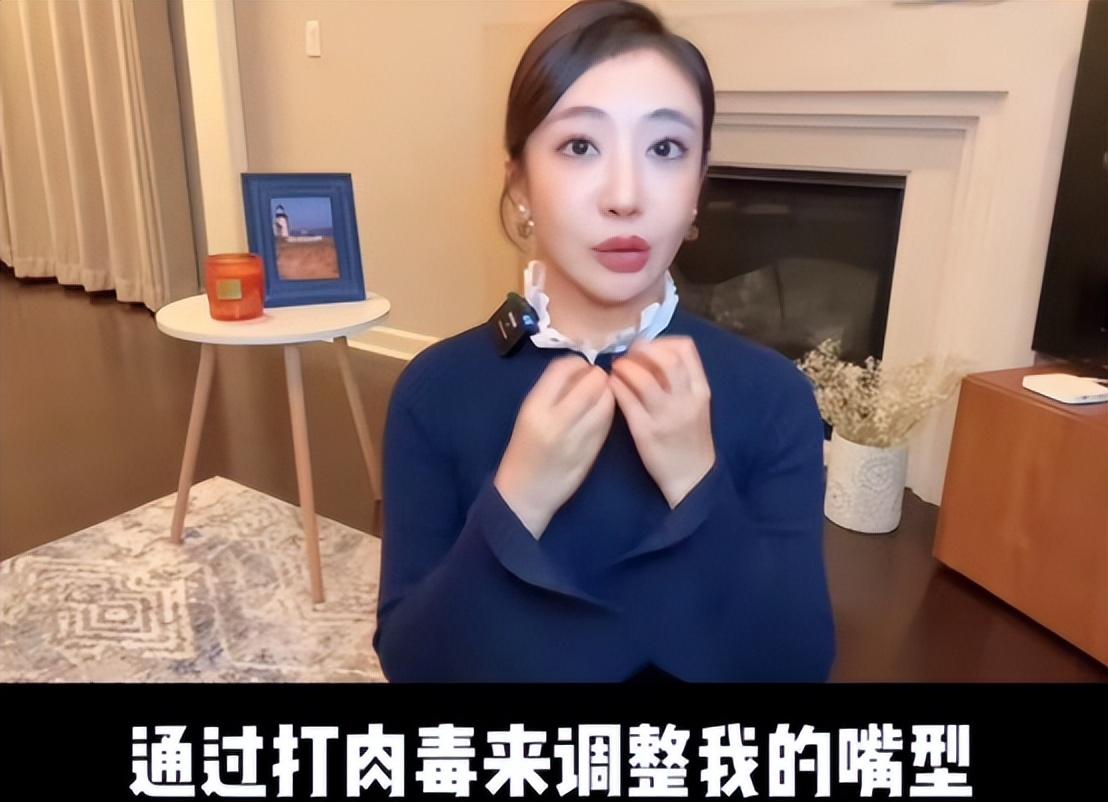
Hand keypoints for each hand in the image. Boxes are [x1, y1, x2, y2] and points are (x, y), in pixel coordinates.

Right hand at [494, 355, 615, 537]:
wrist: (525, 493)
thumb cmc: (524, 450)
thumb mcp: (529, 415)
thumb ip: (552, 392)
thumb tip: (581, 369)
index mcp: (535, 407)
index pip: (563, 369)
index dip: (578, 363)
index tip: (581, 367)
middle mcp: (556, 420)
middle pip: (590, 384)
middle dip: (599, 376)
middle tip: (599, 378)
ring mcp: (576, 437)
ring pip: (605, 402)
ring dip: (609, 393)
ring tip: (603, 394)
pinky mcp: (592, 451)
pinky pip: (608, 422)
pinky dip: (610, 411)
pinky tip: (604, 412)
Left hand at [609, 336, 715, 508]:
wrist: (693, 478)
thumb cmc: (691, 438)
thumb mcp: (697, 405)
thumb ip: (683, 380)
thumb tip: (653, 354)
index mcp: (700, 390)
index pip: (685, 349)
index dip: (662, 342)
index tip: (647, 349)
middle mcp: (685, 400)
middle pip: (665, 359)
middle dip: (642, 350)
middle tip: (628, 355)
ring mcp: (666, 416)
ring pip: (643, 378)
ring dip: (625, 367)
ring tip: (617, 369)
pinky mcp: (646, 432)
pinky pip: (627, 401)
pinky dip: (616, 387)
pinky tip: (611, 386)